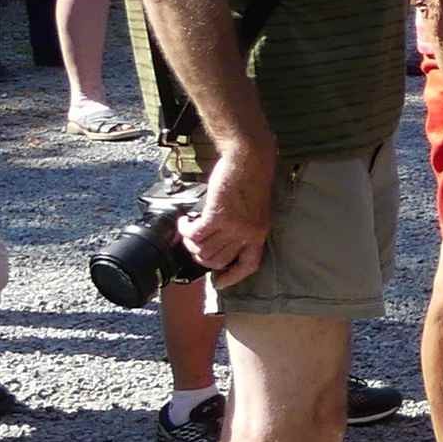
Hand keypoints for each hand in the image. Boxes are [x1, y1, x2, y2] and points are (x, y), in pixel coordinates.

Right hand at [181, 144, 275, 289]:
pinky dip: (185, 230)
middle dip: (200, 255)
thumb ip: (243, 226)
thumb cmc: (251, 179)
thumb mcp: (254, 208)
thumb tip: (222, 239)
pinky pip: (196, 234)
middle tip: (193, 243)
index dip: (233, 277)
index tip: (219, 282)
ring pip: (203, 249)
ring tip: (187, 230)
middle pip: (217, 261)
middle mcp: (248, 234)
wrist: (249, 159)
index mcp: (259, 234)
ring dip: (190, 242)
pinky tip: (183, 221)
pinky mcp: (218, 216)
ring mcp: (233, 227)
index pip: (248, 266)